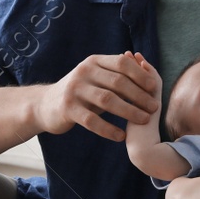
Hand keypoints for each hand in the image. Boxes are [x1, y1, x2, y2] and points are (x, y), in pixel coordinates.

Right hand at [37, 51, 158, 142]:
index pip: (122, 63)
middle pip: (118, 82)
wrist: (45, 105)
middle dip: (139, 95)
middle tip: (154, 108)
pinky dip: (109, 129)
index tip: (154, 88)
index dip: (140, 75)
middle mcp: (83, 72)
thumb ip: (116, 75)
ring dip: (129, 111)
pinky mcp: (67, 109)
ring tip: (144, 120)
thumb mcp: (95, 78)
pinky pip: (92, 121)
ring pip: (107, 100)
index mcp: (93, 62)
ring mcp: (74, 90)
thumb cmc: (80, 92)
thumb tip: (148, 73)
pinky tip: (121, 136)